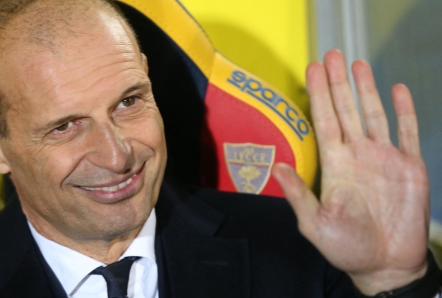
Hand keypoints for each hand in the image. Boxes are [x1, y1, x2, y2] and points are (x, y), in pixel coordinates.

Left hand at [272, 49, 429, 294]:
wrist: (385, 264)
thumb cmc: (346, 248)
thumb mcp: (315, 223)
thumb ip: (298, 194)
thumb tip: (276, 166)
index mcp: (335, 165)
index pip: (325, 121)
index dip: (318, 95)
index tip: (312, 69)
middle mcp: (357, 155)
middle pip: (346, 110)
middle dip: (338, 83)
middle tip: (332, 54)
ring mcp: (384, 158)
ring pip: (374, 114)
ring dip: (366, 89)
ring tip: (357, 64)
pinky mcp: (410, 166)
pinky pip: (408, 132)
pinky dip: (405, 111)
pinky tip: (398, 89)